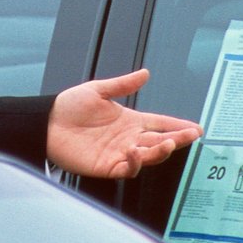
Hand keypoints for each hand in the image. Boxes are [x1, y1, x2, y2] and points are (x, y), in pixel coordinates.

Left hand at [46, 68, 200, 179]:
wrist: (46, 123)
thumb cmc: (69, 106)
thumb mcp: (98, 90)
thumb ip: (123, 84)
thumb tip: (145, 73)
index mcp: (130, 120)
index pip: (160, 123)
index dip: (178, 126)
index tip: (196, 128)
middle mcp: (129, 138)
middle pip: (159, 141)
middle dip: (177, 139)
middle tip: (190, 136)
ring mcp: (119, 154)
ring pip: (148, 157)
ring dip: (159, 151)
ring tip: (167, 143)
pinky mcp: (107, 167)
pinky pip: (127, 169)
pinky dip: (135, 162)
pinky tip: (135, 151)